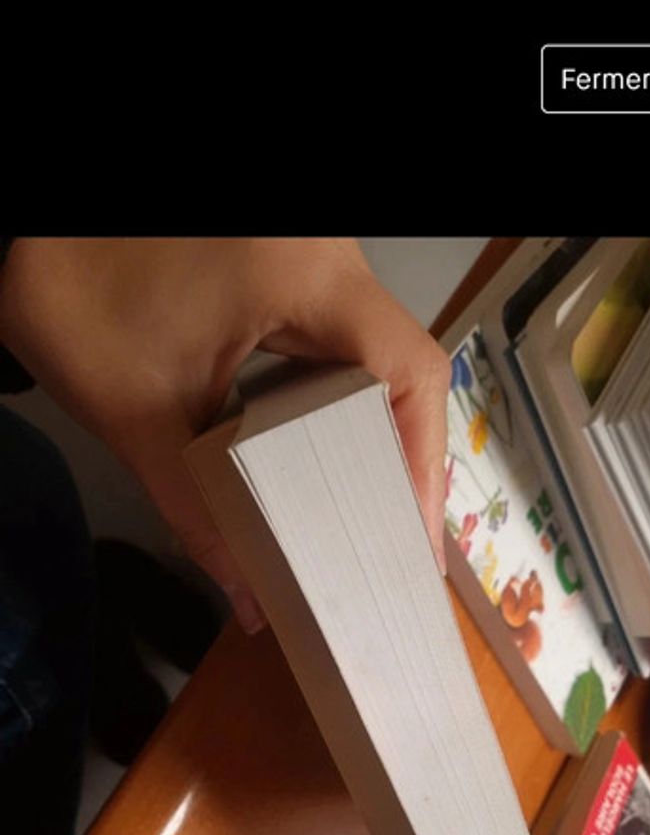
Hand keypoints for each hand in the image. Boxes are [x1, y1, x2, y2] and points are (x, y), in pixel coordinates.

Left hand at [0, 238, 450, 631]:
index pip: (408, 370)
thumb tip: (251, 604)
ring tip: (366, 518)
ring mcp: (309, 254)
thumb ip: (203, 515)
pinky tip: (325, 461)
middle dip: (402, 460)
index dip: (424, 462)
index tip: (412, 538)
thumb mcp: (139, 418)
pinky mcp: (285, 264)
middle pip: (400, 366)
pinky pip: (335, 338)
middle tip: (394, 544)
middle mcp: (327, 255)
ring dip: (373, 434)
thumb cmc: (75, 299)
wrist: (18, 230)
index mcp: (307, 275)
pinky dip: (338, 402)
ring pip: (371, 353)